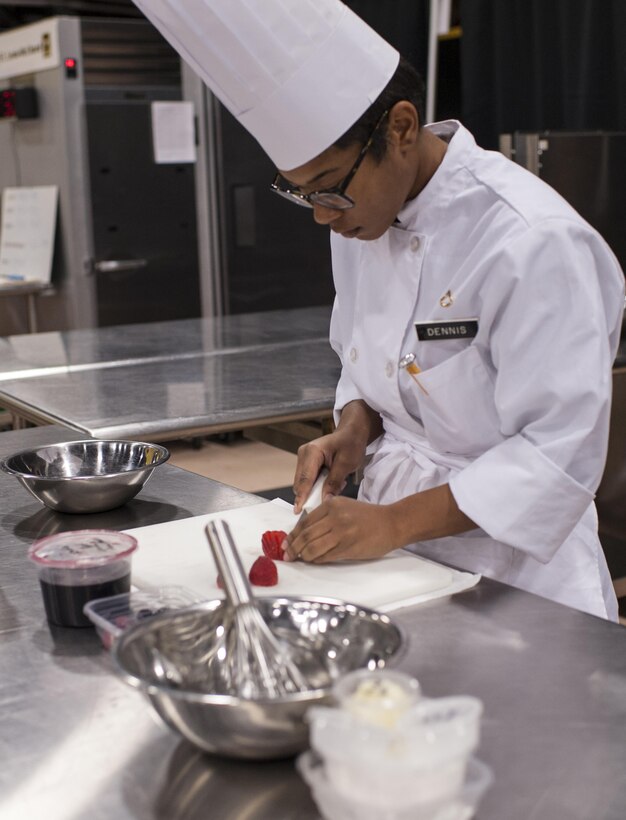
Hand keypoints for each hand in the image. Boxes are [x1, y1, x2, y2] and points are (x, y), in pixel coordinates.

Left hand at [284, 496, 398, 562]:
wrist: (392, 523)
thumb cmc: (368, 517)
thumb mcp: (344, 507)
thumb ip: (325, 516)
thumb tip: (303, 532)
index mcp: (332, 504)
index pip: (305, 522)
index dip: (293, 535)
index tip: (286, 543)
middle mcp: (335, 517)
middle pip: (306, 535)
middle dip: (293, 547)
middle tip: (287, 555)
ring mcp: (341, 532)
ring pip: (313, 547)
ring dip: (302, 556)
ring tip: (298, 559)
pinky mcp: (348, 547)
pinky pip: (325, 556)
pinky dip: (316, 560)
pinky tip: (313, 561)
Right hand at [292, 428, 366, 513]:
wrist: (352, 433)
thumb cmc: (351, 444)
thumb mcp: (346, 464)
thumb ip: (334, 482)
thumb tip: (325, 500)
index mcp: (312, 451)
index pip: (305, 479)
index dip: (302, 496)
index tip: (298, 511)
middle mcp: (303, 454)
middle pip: (301, 483)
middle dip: (310, 495)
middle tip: (328, 500)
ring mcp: (303, 458)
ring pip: (303, 483)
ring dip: (315, 490)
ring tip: (335, 485)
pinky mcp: (306, 463)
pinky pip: (307, 480)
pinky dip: (317, 485)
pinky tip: (330, 481)